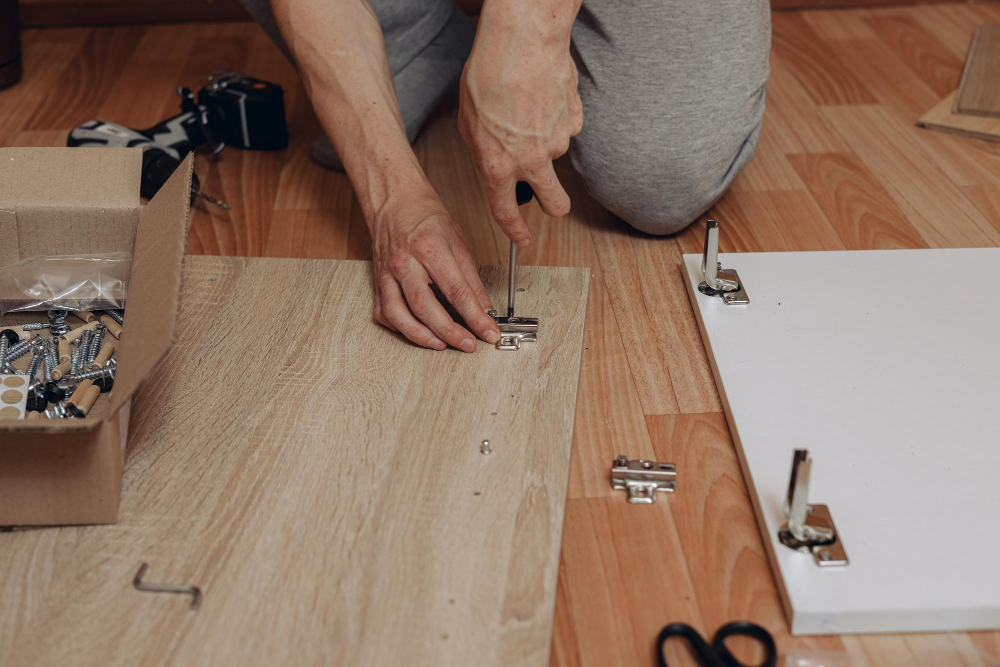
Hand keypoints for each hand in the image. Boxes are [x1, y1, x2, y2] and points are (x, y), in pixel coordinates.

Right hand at [371, 192, 500, 351]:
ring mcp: (387, 273)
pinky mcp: (377, 282)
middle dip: (449, 332)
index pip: (456, 291)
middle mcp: (405, 262)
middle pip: (425, 306)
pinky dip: (399, 327)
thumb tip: (485, 308)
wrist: (395, 202)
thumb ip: (471, 279)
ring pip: (398, 313)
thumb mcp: (458, 242)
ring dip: (420, 335)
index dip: (475, 317)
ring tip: (441, 345)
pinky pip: (383, 312)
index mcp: (429, 248)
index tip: (488, 332)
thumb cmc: (426, 218)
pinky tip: (416, 332)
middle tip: (467, 344)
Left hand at [458, 0, 583, 245]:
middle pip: (556, 204)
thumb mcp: (469, 124)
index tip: (522, 239)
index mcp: (498, 165)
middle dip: (554, 206)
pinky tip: (540, 98)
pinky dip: (554, 119)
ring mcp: (557, 141)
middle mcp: (531, 159)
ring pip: (554, 154)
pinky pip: (564, 128)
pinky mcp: (573, 120)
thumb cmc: (489, 74)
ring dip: (543, 140)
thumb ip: (484, 154)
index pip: (506, 212)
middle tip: (549, 198)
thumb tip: (494, 170)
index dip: (515, 231)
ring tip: (525, 109)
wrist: (521, 40)